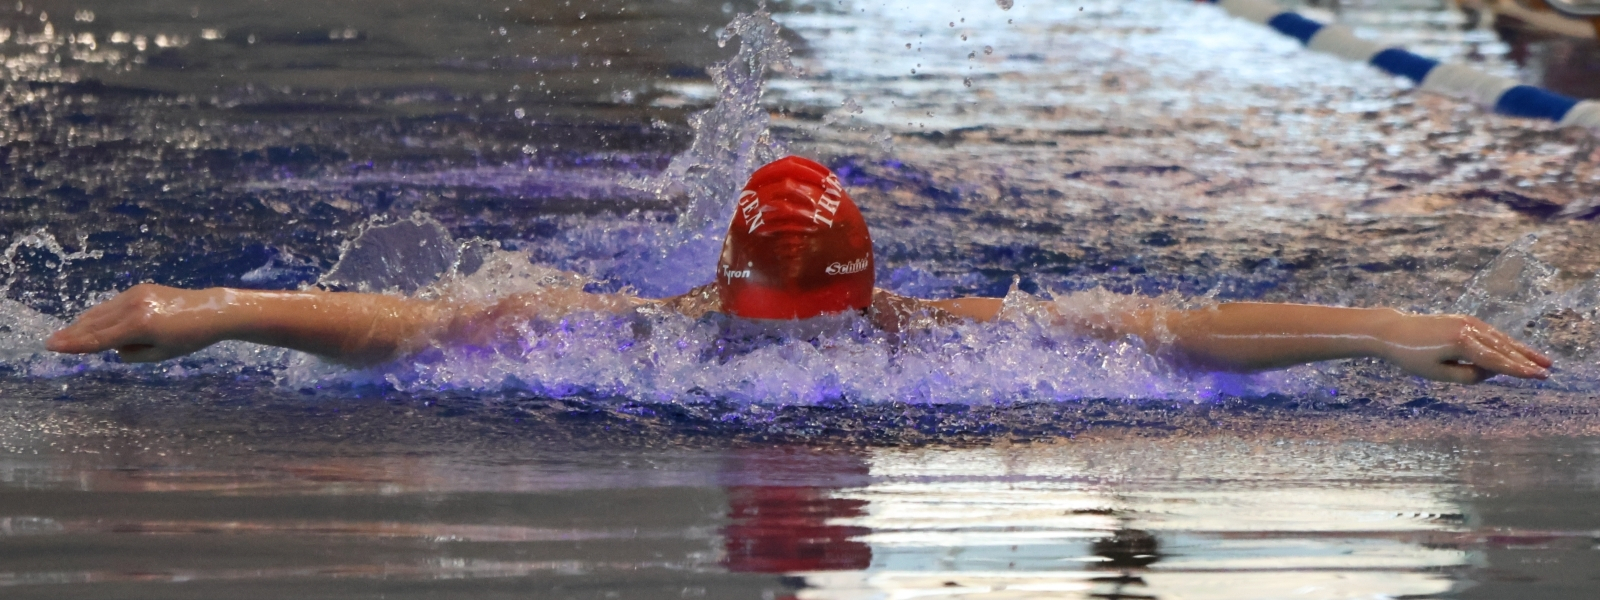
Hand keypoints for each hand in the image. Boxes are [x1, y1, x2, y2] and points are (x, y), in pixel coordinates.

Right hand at [46, 284, 231, 361]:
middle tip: (51, 342)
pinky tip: (90, 321)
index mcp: (139, 326)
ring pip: (101, 312)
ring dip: (84, 323)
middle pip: (95, 324)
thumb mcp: (160, 354)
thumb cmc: (189, 339)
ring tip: (66, 333)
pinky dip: (100, 314)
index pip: (99, 339)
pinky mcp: (139, 289)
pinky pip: (112, 305)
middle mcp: (133, 307)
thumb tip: (111, 345)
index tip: (52, 345)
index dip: (74, 344)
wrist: (211, 310)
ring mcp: (135, 295)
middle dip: (73, 333)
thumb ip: (130, 353)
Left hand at [1380, 313, 1552, 382]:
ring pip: (1501, 338)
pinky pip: (1491, 333)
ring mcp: (1468, 321)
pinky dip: (1507, 342)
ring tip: (1543, 361)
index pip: (1496, 361)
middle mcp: (1468, 328)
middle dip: (1526, 360)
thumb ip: (1468, 376)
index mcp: (1461, 342)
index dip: (1518, 370)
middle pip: (1503, 347)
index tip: (1538, 377)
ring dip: (1522, 350)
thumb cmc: (1411, 356)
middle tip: (1547, 371)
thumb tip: (1492, 371)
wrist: (1392, 331)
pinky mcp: (1465, 320)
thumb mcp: (1437, 374)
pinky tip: (1519, 350)